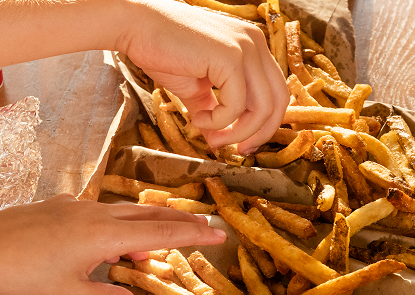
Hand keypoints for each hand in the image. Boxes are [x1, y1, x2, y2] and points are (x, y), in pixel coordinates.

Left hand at [0, 194, 225, 294]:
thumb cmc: (24, 276)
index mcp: (106, 236)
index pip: (162, 233)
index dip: (194, 235)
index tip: (220, 233)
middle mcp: (98, 214)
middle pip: (150, 214)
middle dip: (180, 221)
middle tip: (205, 225)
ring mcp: (78, 205)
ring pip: (125, 212)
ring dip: (147, 224)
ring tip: (155, 244)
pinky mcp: (60, 205)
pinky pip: (98, 212)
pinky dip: (114, 225)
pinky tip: (104, 240)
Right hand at [122, 0, 288, 153]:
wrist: (136, 25)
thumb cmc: (163, 51)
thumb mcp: (197, 88)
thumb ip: (214, 109)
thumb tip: (218, 140)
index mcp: (254, 48)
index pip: (277, 93)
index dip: (266, 124)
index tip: (246, 145)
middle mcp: (256, 44)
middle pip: (278, 102)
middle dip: (260, 133)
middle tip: (238, 150)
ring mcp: (246, 47)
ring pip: (262, 108)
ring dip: (237, 131)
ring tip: (211, 135)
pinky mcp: (230, 56)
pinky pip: (237, 105)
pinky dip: (219, 121)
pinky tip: (198, 117)